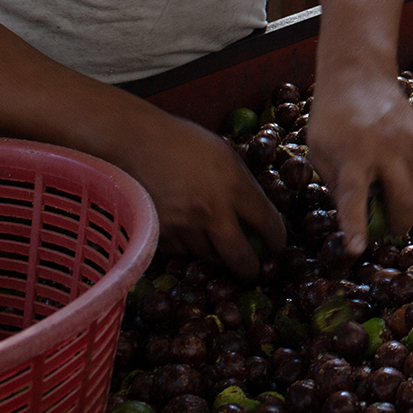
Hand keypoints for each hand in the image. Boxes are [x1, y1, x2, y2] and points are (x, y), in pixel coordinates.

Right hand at [115, 108, 283, 277]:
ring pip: (208, 256)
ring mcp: (184, 227)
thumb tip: (257, 212)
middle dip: (251, 269)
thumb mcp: (224, 154)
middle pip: (241, 257)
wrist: (135, 142)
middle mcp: (213, 212)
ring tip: (213, 239)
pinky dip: (187, 246)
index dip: (277, 240)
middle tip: (254, 270)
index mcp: (235, 186)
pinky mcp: (160, 236)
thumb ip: (242, 184)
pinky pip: (181, 252)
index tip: (277, 247)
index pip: (269, 224)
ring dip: (215, 252)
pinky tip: (184, 229)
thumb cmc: (183, 141)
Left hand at [307, 69, 412, 255]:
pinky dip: (407, 178)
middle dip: (398, 225)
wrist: (360, 74)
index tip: (358, 250)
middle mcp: (385, 148)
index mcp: (351, 154)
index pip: (353, 197)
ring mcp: (409, 142)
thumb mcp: (320, 152)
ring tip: (381, 181)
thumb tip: (360, 221)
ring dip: (401, 198)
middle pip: (402, 201)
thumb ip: (338, 187)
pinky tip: (391, 161)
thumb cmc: (332, 118)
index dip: (355, 226)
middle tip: (387, 231)